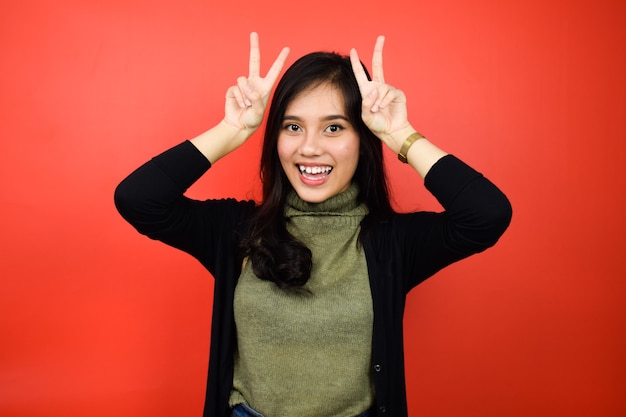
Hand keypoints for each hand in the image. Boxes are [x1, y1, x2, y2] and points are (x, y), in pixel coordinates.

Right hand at [223, 32, 289, 132]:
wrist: (239, 126)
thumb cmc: (252, 121)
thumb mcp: (258, 112)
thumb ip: (256, 100)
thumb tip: (250, 89)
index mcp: (265, 87)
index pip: (274, 70)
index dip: (280, 59)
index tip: (287, 48)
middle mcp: (254, 83)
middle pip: (254, 60)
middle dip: (254, 46)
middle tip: (253, 33)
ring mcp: (244, 85)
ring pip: (243, 79)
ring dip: (245, 93)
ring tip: (247, 104)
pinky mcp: (233, 89)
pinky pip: (236, 87)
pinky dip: (239, 97)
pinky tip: (241, 105)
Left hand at [350, 36, 411, 151]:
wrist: (391, 131)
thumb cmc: (377, 125)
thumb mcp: (365, 116)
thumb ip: (366, 103)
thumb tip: (374, 90)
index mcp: (367, 91)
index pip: (360, 74)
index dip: (356, 62)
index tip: (353, 50)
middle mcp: (377, 87)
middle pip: (378, 65)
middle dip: (378, 51)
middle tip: (381, 37)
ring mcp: (388, 90)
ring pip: (381, 87)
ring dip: (378, 100)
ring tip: (377, 110)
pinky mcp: (397, 93)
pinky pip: (389, 92)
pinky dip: (385, 101)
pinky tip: (384, 108)